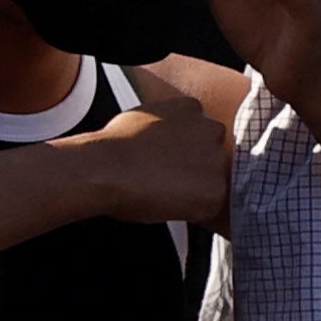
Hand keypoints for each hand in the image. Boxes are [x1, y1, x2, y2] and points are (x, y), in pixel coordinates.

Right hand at [59, 94, 227, 229]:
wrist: (104, 169)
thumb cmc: (112, 147)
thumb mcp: (142, 118)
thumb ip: (164, 124)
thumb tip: (163, 137)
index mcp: (192, 108)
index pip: (200, 131)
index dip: (184, 149)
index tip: (164, 159)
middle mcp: (212, 130)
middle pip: (213, 153)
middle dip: (196, 167)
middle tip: (165, 179)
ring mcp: (217, 160)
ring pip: (214, 180)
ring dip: (196, 189)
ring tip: (162, 193)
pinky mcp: (216, 191)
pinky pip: (210, 206)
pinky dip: (193, 211)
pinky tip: (166, 206)